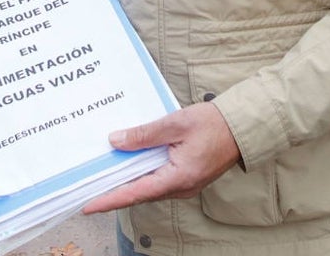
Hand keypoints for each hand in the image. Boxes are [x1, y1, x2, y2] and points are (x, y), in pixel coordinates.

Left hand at [81, 102, 240, 212]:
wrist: (242, 126)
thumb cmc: (213, 124)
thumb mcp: (175, 124)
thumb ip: (144, 134)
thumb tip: (116, 141)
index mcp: (178, 177)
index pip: (135, 193)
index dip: (109, 199)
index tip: (88, 205)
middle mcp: (181, 187)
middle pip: (140, 192)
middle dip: (114, 192)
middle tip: (88, 188)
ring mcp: (185, 184)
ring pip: (149, 187)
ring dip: (128, 182)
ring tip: (103, 176)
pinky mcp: (187, 177)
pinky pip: (159, 180)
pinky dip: (142, 174)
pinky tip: (131, 163)